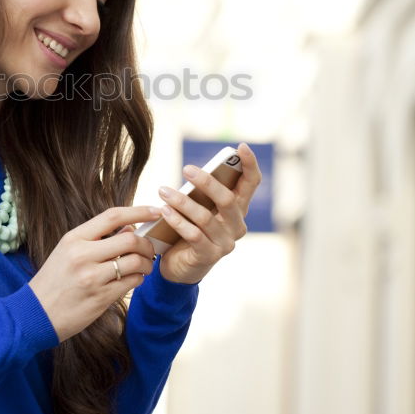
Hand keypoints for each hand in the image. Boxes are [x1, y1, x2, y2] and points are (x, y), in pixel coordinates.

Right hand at [28, 206, 160, 341]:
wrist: (35, 314)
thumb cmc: (53, 280)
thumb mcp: (67, 251)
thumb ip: (97, 239)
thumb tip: (130, 228)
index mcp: (74, 238)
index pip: (112, 216)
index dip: (139, 211)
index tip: (156, 211)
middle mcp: (83, 255)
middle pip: (130, 240)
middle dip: (147, 244)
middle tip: (149, 250)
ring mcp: (92, 278)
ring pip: (135, 263)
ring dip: (147, 264)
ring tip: (144, 267)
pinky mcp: (100, 298)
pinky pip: (132, 283)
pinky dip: (139, 279)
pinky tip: (134, 280)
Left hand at [157, 143, 261, 285]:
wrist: (181, 267)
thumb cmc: (190, 229)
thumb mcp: (199, 208)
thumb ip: (202, 193)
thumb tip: (193, 172)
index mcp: (238, 209)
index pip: (251, 184)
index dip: (249, 164)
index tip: (241, 146)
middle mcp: (237, 226)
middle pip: (227, 199)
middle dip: (207, 182)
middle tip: (186, 169)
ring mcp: (225, 243)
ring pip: (206, 217)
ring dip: (182, 202)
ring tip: (163, 190)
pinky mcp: (209, 256)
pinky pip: (193, 235)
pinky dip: (177, 221)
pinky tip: (164, 211)